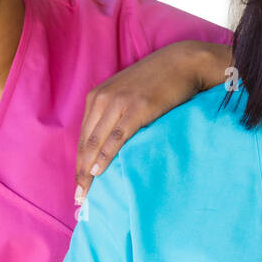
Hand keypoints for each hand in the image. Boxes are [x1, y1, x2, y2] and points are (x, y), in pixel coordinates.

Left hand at [75, 41, 229, 198]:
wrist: (182, 62)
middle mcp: (102, 99)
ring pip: (96, 143)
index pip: (83, 137)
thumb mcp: (127, 93)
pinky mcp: (137, 108)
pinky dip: (105, 155)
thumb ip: (114, 113)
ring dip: (89, 171)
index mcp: (97, 97)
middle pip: (86, 143)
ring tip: (87, 194)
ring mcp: (119, 102)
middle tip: (79, 199)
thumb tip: (109, 144)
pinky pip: (116, 137)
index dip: (79, 164)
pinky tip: (99, 172)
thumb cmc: (158, 81)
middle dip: (81, 173)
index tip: (79, 186)